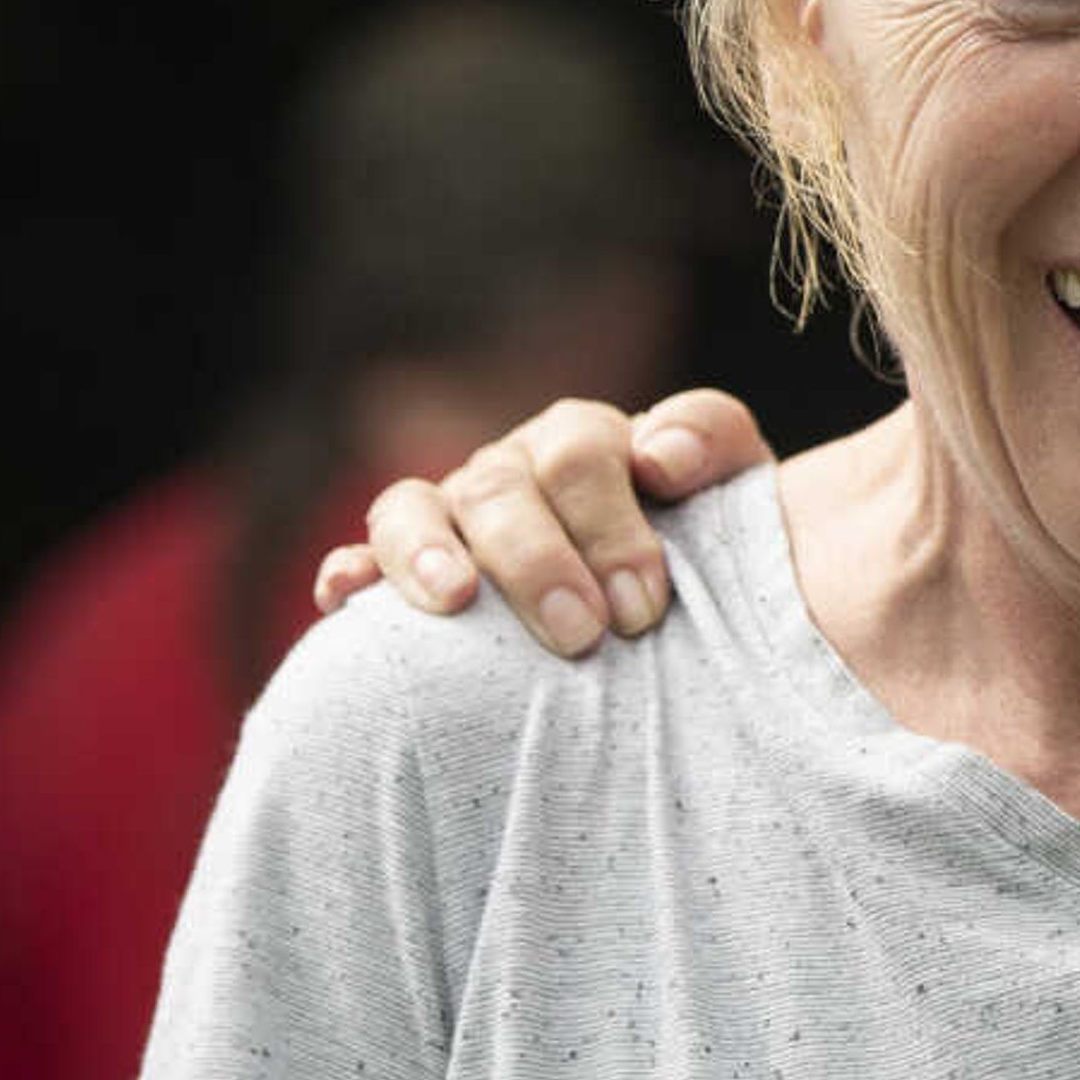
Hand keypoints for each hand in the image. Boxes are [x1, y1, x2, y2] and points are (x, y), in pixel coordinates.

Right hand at [312, 388, 773, 653]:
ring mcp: (449, 519)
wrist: (678, 613)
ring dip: (425, 552)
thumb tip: (659, 458)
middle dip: (539, 562)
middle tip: (583, 636)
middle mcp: (509, 471)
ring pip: (411, 509)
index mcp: (585, 442)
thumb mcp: (734, 488)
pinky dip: (349, 576)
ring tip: (454, 599)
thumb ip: (712, 444)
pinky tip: (346, 600)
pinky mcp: (402, 572)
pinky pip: (356, 562)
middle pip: (499, 488)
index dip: (610, 525)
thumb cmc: (705, 547)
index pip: (582, 454)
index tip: (644, 606)